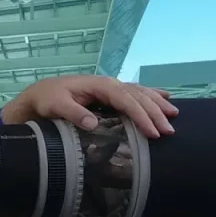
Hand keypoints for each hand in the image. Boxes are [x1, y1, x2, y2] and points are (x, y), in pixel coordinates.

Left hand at [0, 75, 178, 137]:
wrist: (40, 94)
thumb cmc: (47, 100)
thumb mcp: (56, 106)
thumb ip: (74, 114)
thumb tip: (93, 123)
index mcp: (99, 85)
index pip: (125, 99)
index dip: (140, 116)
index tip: (152, 132)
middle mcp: (109, 84)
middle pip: (137, 96)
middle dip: (155, 113)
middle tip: (169, 131)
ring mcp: (111, 87)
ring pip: (140, 93)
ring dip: (157, 104)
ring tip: (174, 116)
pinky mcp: (110, 94)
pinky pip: (135, 93)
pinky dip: (152, 95)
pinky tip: (165, 98)